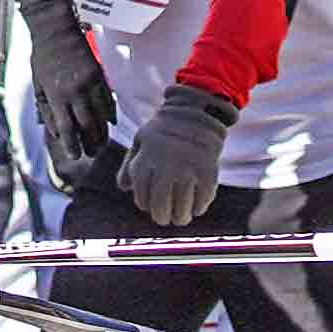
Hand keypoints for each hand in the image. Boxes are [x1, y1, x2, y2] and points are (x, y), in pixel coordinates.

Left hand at [32, 36, 122, 207]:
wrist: (56, 30)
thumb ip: (46, 111)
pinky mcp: (100, 76)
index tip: (75, 156)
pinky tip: (110, 124)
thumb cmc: (43, 58)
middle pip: (87, 126)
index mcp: (56, 95)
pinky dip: (110, 114)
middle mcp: (75, 91)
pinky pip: (109, 100)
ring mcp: (90, 83)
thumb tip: (57, 134)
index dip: (72, 145)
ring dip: (103, 133)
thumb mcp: (38, 86)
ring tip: (101, 144)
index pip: (66, 128)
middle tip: (91, 154)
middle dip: (90, 144)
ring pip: (101, 116)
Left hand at [121, 81, 237, 229]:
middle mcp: (166, 165)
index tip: (149, 205)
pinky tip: (196, 208)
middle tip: (165, 219)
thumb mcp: (141, 141)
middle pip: (160, 207)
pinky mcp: (208, 172)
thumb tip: (124, 188)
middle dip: (162, 217)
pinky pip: (202, 200)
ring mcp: (188, 169)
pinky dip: (199, 208)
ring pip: (182, 209)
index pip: (142, 197)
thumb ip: (130, 165)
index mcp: (146, 159)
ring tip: (181, 218)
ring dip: (181, 217)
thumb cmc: (165, 130)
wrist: (197, 113)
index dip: (145, 205)